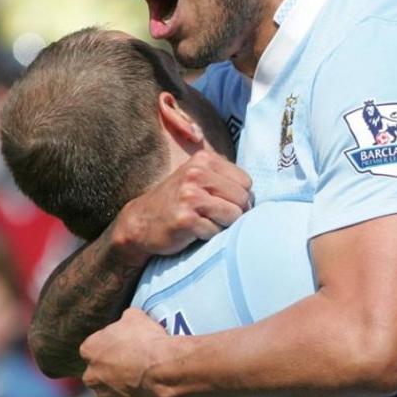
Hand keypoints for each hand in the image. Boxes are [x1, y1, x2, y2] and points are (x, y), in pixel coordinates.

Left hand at [80, 308, 172, 396]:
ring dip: (121, 387)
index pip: (93, 348)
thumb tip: (124, 321)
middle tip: (132, 364)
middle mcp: (91, 377)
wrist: (163, 369)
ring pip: (110, 392)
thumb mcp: (135, 316)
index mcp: (90, 350)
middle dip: (111, 370)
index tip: (123, 347)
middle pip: (98, 373)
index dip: (109, 347)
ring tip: (143, 379)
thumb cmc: (147, 340)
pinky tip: (148, 392)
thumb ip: (123, 321)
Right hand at [114, 150, 251, 256]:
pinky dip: (209, 236)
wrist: (140, 223)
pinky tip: (194, 232)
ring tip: (205, 223)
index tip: (222, 203)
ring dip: (223, 226)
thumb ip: (223, 178)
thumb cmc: (176, 202)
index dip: (239, 197)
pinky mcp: (185, 219)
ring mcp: (190, 196)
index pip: (246, 181)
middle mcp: (196, 174)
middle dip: (234, 213)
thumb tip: (256, 194)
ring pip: (233, 216)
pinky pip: (216, 232)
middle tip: (214, 217)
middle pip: (243, 198)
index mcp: (203, 160)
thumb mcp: (197, 178)